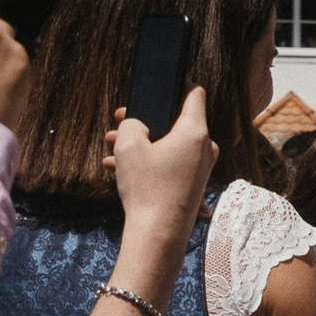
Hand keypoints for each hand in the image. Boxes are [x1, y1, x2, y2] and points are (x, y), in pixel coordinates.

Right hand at [103, 89, 215, 239]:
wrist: (159, 232)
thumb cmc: (147, 187)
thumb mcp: (129, 146)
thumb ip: (132, 124)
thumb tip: (136, 124)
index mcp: (195, 131)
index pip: (194, 94)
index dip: (177, 84)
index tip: (161, 82)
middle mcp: (205, 147)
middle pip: (175, 120)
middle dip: (144, 118)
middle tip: (118, 120)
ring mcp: (201, 165)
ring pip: (168, 142)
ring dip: (140, 142)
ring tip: (110, 145)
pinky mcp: (193, 181)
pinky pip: (169, 161)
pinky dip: (147, 160)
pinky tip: (116, 166)